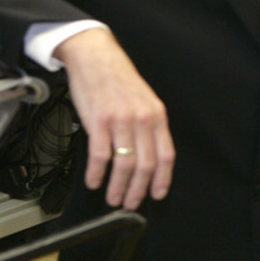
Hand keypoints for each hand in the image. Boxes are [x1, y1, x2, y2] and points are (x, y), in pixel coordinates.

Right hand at [55, 27, 175, 209]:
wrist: (95, 57)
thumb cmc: (118, 79)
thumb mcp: (144, 100)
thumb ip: (148, 126)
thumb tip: (148, 156)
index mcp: (157, 115)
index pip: (166, 155)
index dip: (162, 179)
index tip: (157, 194)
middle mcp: (142, 119)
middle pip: (145, 164)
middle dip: (138, 190)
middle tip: (130, 203)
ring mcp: (120, 120)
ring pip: (124, 164)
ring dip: (118, 186)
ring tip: (113, 198)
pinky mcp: (98, 121)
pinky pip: (100, 155)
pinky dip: (96, 173)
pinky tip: (93, 181)